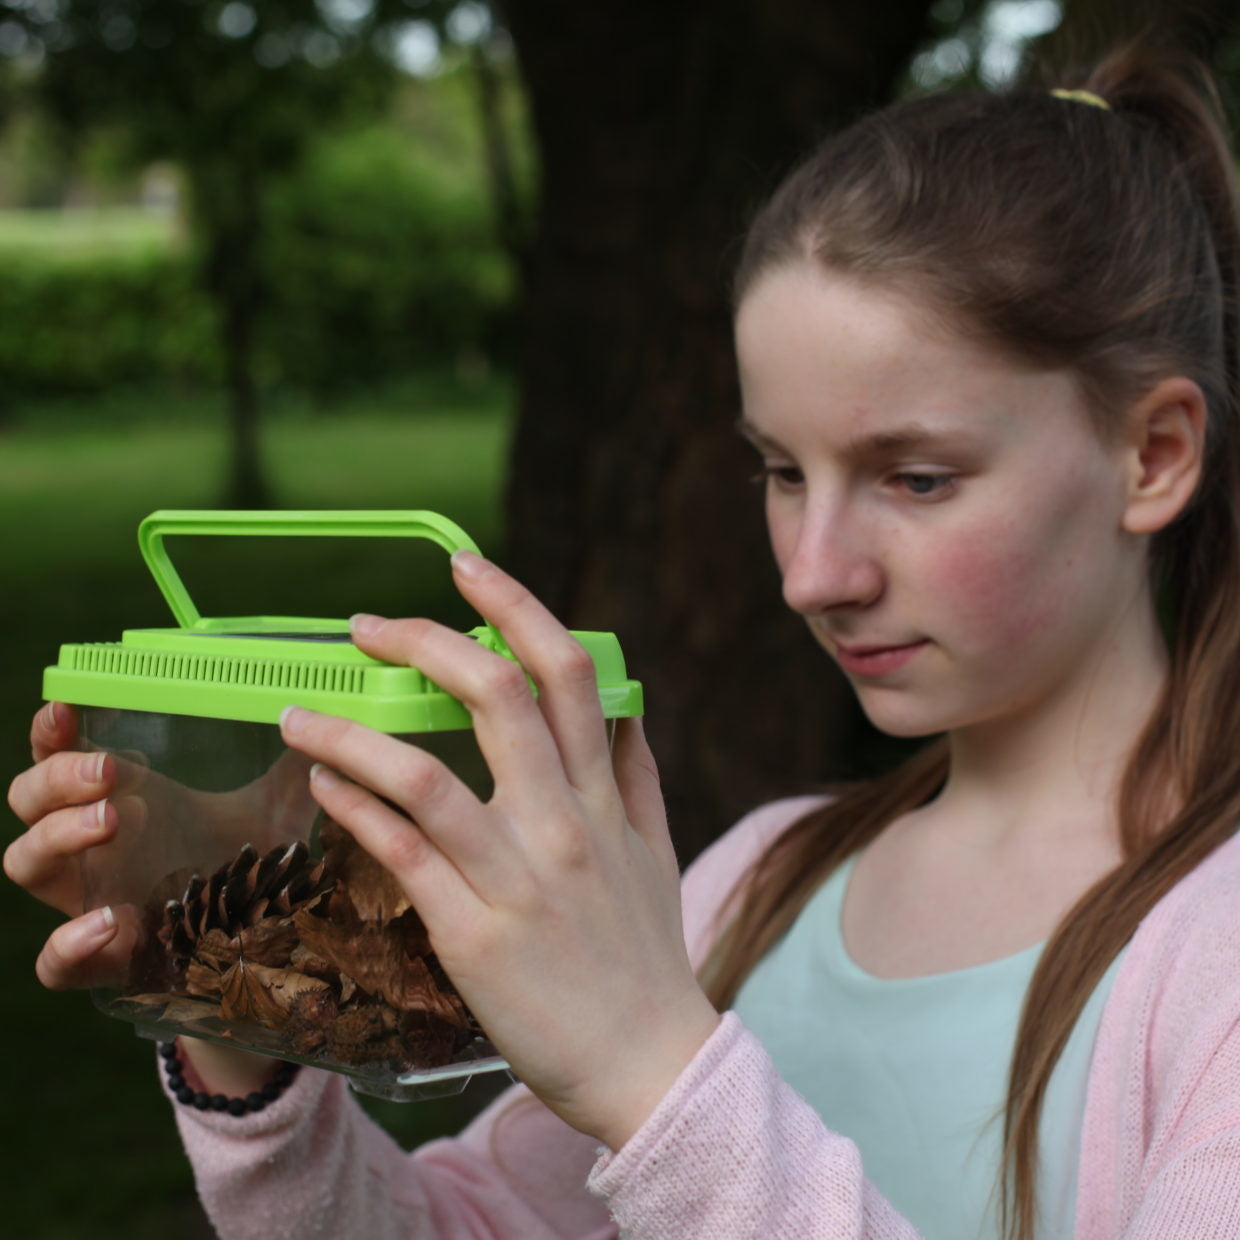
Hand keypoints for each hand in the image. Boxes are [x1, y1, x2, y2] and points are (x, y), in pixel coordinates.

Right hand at [6, 703, 314, 990]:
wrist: (261, 940)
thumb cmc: (251, 860)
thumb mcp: (276, 806)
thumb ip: (297, 764)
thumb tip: (322, 716)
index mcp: (122, 797)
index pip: (58, 755)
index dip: (49, 732)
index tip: (65, 710)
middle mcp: (92, 844)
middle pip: (28, 801)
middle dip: (57, 778)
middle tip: (110, 770)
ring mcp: (90, 897)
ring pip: (25, 863)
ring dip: (56, 836)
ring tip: (110, 820)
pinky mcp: (104, 957)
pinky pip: (54, 962)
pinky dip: (68, 944)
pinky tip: (109, 921)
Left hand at [280, 550, 720, 1148]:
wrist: (649, 1064)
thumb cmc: (646, 954)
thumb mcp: (656, 849)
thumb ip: (636, 771)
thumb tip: (624, 705)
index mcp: (605, 794)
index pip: (567, 671)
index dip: (514, 605)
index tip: (465, 568)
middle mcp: (564, 823)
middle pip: (495, 696)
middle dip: (426, 640)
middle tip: (368, 626)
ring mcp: (516, 878)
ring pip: (425, 775)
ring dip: (351, 731)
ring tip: (299, 712)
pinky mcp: (472, 934)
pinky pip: (400, 854)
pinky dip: (353, 805)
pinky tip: (320, 781)